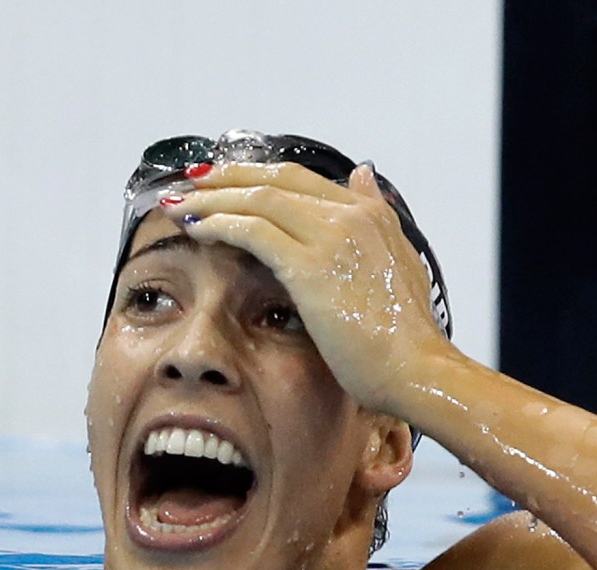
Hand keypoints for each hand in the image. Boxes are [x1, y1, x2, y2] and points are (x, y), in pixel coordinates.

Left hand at [159, 162, 448, 409]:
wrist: (417, 368)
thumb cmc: (407, 334)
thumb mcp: (402, 261)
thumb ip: (378, 217)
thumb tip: (362, 175)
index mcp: (372, 214)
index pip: (302, 180)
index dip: (257, 175)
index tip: (225, 180)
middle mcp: (351, 214)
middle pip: (275, 179)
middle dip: (227, 177)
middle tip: (191, 181)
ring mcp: (331, 236)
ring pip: (257, 199)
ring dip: (212, 197)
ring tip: (179, 203)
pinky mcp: (310, 266)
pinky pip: (251, 230)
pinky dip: (218, 223)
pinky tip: (195, 227)